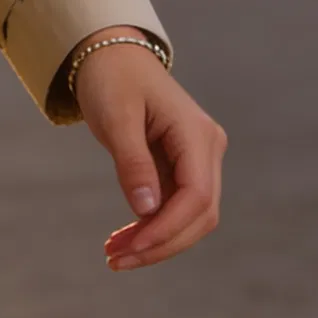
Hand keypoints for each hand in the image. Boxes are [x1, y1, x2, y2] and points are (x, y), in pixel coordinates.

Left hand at [70, 40, 226, 271]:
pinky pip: (176, 207)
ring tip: (114, 255)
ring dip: (156, 241)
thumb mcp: (117, 118)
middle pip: (200, 213)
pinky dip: (152, 227)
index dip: (169, 228)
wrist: (111, 57)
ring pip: (190, 217)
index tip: (133, 248)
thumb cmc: (112, 80)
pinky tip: (125, 240)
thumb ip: (133, 163)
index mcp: (197, 134)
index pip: (197, 195)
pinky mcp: (182, 168)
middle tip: (117, 260)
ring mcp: (198, 160)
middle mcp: (207, 149)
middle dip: (162, 243)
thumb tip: (147, 211)